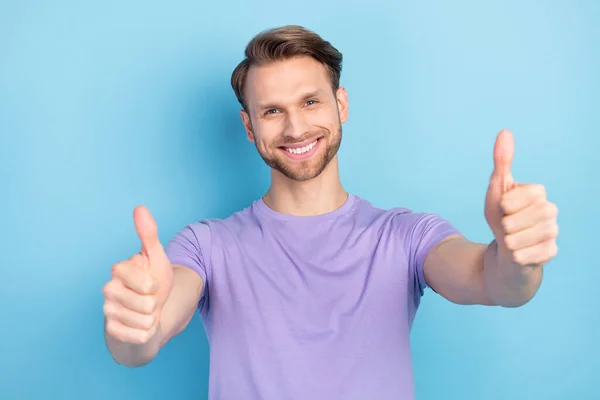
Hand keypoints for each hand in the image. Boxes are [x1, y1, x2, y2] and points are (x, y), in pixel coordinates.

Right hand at [102, 206, 173, 343]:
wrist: (147, 312)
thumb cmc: (152, 283)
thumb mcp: (156, 257)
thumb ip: (149, 234)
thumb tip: (140, 208)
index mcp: (118, 269)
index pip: (148, 283)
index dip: (157, 286)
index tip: (151, 283)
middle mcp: (108, 289)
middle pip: (147, 303)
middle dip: (156, 304)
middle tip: (149, 299)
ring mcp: (107, 311)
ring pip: (145, 320)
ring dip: (152, 318)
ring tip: (145, 311)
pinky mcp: (111, 331)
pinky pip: (141, 335)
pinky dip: (147, 333)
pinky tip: (140, 325)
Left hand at [484, 130, 558, 266]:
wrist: (503, 250)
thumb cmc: (501, 217)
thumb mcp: (496, 189)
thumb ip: (502, 162)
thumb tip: (505, 132)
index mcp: (539, 193)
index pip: (529, 194)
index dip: (508, 203)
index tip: (503, 207)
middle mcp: (551, 211)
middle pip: (531, 216)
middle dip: (509, 223)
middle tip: (506, 226)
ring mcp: (552, 233)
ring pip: (527, 237)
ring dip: (510, 240)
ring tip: (510, 239)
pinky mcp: (550, 253)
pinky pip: (528, 255)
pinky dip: (515, 255)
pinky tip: (516, 253)